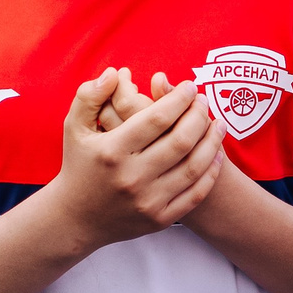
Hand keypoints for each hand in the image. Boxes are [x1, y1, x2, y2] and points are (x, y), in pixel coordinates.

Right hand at [47, 70, 224, 252]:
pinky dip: (211, 172)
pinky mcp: (159, 219)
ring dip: (212, 141)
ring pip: (194, 167)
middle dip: (199, 115)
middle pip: (180, 141)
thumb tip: (114, 73)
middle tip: (204, 101)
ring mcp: (147, 201)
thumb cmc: (78, 165)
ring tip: (218, 123)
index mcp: (111, 151)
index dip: (178, 99)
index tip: (189, 86)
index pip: (156, 118)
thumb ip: (89, 96)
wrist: (75, 218)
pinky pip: (195, 193)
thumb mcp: (74, 128)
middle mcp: (131, 177)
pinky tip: (216, 154)